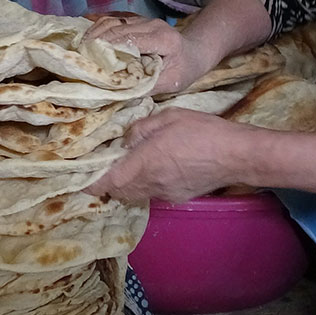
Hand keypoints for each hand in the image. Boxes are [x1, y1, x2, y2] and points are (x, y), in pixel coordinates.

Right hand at [85, 16, 209, 93]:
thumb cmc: (184, 69)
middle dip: (97, 43)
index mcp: (162, 39)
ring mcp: (143, 20)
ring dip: (94, 34)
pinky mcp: (136, 19)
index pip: (130, 41)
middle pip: (117, 30)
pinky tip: (88, 40)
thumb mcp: (171, 83)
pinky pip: (113, 21)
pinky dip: (98, 30)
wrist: (195, 51)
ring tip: (80, 49)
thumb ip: (147, 85)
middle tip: (79, 58)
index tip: (92, 62)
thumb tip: (119, 90)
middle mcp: (152, 25)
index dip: (109, 50)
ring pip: (112, 22)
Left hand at [87, 108, 251, 202]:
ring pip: (134, 194)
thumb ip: (141, 129)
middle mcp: (151, 183)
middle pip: (118, 192)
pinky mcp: (178, 196)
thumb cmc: (203, 131)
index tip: (78, 178)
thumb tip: (125, 139)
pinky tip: (154, 168)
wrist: (237, 155)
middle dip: (107, 182)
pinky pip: (152, 193)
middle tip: (104, 165)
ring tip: (127, 166)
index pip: (107, 182)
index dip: (89, 183)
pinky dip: (145, 184)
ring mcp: (165, 193)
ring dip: (125, 184)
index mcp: (144, 163)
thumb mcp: (167, 118)